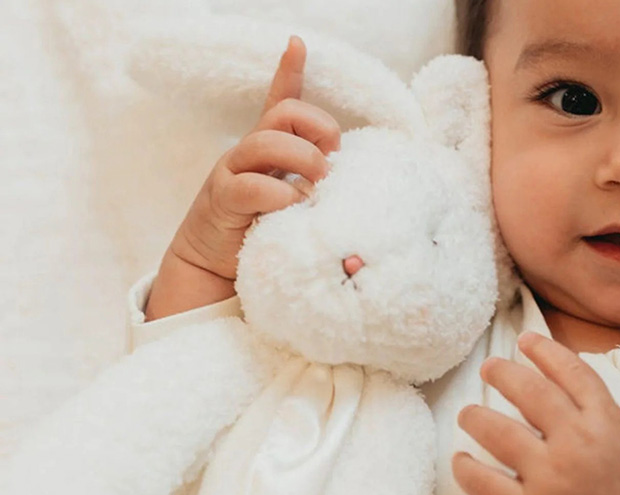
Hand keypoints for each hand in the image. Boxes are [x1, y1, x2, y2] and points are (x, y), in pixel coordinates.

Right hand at [146, 35, 340, 319]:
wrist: (214, 266)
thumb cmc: (263, 230)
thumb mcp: (295, 201)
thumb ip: (316, 184)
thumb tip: (346, 179)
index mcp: (270, 148)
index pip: (280, 101)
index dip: (289, 71)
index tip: (298, 44)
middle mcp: (249, 152)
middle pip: (286, 114)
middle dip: (318, 130)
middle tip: (331, 165)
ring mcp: (232, 172)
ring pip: (268, 142)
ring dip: (303, 162)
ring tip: (315, 190)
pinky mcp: (223, 200)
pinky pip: (253, 186)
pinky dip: (281, 196)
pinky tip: (292, 210)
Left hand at [454, 332, 619, 494]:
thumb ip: (600, 414)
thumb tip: (563, 384)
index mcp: (606, 423)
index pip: (572, 373)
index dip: (545, 351)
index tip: (527, 341)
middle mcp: (576, 443)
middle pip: (530, 392)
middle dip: (503, 373)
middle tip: (489, 368)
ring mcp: (550, 477)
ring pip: (499, 431)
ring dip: (476, 417)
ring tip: (468, 414)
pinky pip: (486, 483)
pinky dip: (468, 469)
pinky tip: (462, 460)